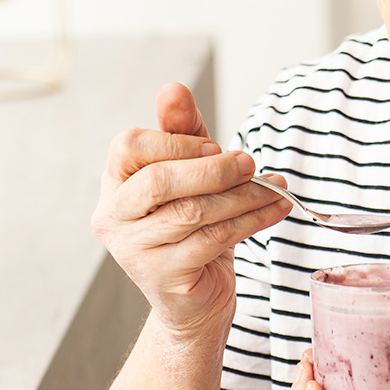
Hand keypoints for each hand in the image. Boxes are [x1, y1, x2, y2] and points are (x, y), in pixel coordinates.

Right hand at [91, 82, 293, 337]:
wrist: (194, 301)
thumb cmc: (191, 228)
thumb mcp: (189, 173)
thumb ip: (182, 132)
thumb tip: (173, 88)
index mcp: (114, 184)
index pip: (130, 146)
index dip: (177, 141)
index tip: (215, 146)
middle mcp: (113, 217)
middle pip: (160, 180)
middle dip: (214, 169)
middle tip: (252, 164)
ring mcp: (134, 251)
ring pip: (193, 212)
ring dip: (243, 196)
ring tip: (276, 189)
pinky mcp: (164, 277)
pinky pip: (212, 240)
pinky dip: (250, 221)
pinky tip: (274, 210)